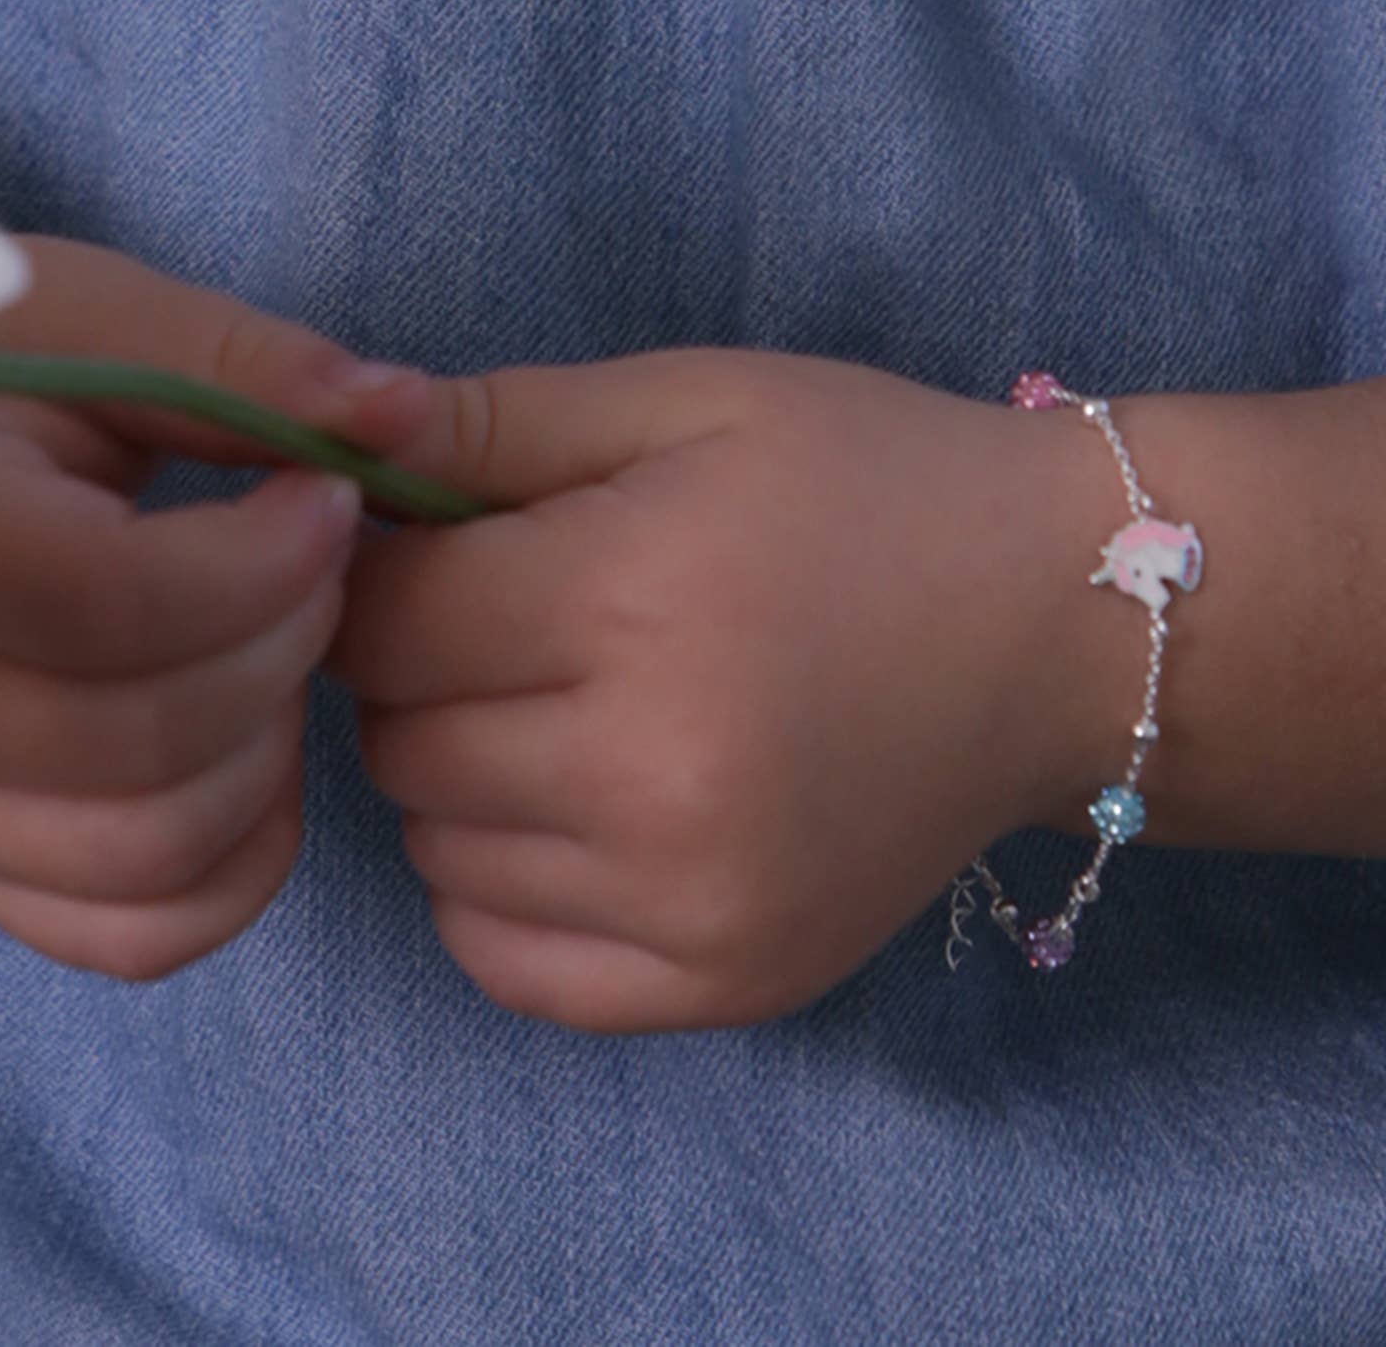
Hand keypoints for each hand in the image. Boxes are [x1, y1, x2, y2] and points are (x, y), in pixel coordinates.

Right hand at [0, 234, 431, 980]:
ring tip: (272, 633)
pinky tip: (253, 740)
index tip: (327, 491)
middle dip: (285, 639)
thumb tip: (407, 415)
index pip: (102, 600)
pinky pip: (137, 934)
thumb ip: (248, 366)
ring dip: (272, 743)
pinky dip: (239, 854)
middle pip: (148, 741)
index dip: (263, 561)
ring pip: (155, 851)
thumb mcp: (99, 320)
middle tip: (312, 552)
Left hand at [327, 349, 1090, 1032]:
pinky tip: (583, 807)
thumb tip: (325, 449)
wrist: (1060, 625)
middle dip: (421, 668)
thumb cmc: (863, 482)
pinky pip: (505, 960)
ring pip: (437, 850)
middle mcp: (651, 775)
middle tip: (519, 617)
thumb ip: (487, 423)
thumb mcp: (684, 399)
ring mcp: (692, 903)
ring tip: (570, 703)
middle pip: (397, 740)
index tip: (439, 546)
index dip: (382, 571)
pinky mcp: (728, 985)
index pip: (379, 621)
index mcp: (633, 599)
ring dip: (461, 774)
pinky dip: (502, 885)